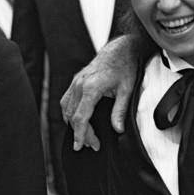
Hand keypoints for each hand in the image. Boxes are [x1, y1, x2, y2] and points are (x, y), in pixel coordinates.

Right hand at [61, 35, 138, 150]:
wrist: (121, 48)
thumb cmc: (126, 67)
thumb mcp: (127, 90)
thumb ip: (120, 111)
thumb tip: (118, 130)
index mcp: (91, 87)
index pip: (81, 118)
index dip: (82, 135)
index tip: (84, 146)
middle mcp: (79, 84)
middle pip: (72, 116)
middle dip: (80, 133)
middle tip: (92, 145)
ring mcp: (76, 81)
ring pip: (66, 108)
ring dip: (73, 124)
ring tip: (85, 136)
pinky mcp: (76, 80)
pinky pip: (66, 100)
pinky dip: (69, 112)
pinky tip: (77, 120)